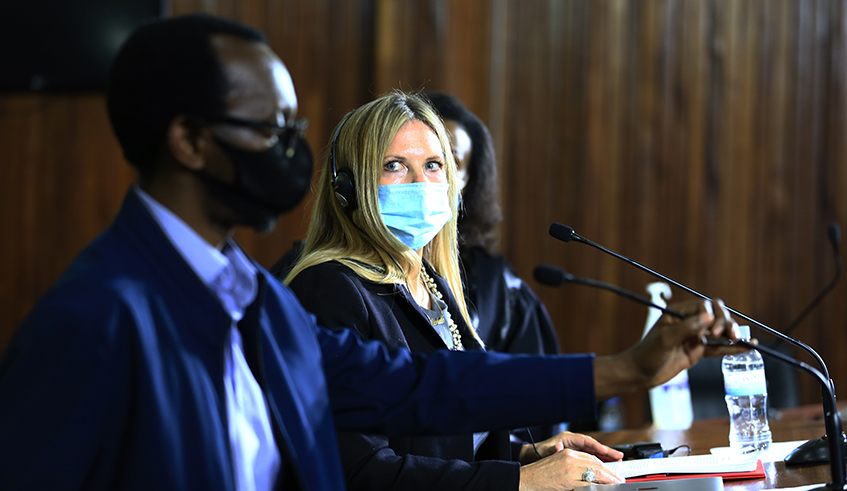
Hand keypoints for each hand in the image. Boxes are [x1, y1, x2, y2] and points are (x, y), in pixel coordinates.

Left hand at [519, 431, 622, 464]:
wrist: (533, 455)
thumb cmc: (539, 453)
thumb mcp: (546, 452)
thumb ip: (554, 450)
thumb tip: (558, 448)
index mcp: (568, 438)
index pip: (586, 441)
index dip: (598, 447)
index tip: (608, 452)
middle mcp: (574, 441)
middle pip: (593, 446)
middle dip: (607, 452)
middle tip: (620, 457)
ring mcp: (576, 448)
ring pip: (594, 452)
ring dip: (605, 456)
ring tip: (618, 461)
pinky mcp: (576, 454)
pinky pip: (590, 457)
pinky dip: (599, 460)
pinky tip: (607, 466)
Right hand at [519, 447, 623, 490]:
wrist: (525, 480)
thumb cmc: (539, 476)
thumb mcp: (558, 466)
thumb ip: (573, 468)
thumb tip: (590, 475)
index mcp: (567, 452)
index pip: (591, 457)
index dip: (604, 465)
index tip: (612, 472)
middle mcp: (569, 457)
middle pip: (596, 463)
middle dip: (610, 472)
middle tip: (619, 479)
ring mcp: (569, 468)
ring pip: (595, 472)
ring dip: (608, 479)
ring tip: (616, 483)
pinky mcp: (568, 479)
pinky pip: (588, 483)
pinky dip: (598, 486)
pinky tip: (604, 488)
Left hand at [594, 299, 746, 398]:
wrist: (639, 373)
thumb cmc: (647, 353)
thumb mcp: (665, 339)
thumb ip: (687, 328)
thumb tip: (709, 317)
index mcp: (679, 313)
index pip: (705, 306)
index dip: (713, 316)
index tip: (710, 333)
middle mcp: (688, 322)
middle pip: (716, 316)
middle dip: (726, 323)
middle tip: (730, 337)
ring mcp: (694, 337)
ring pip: (719, 332)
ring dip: (732, 334)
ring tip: (742, 341)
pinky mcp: (697, 351)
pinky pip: (718, 348)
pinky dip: (731, 348)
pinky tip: (746, 348)